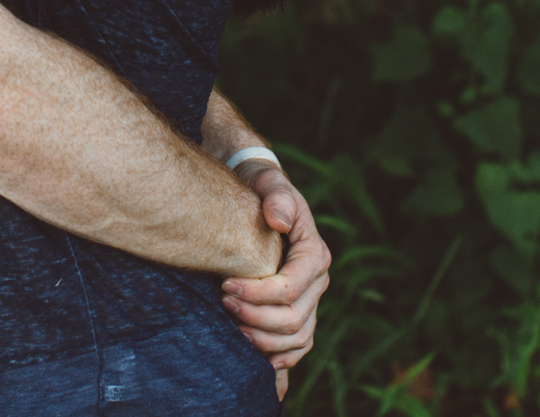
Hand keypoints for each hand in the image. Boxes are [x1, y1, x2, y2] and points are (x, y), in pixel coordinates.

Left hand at [219, 162, 329, 397]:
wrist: (258, 195)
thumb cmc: (261, 187)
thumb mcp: (269, 181)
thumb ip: (277, 196)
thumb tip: (278, 220)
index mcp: (314, 253)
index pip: (290, 287)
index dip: (258, 293)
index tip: (225, 284)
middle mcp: (317, 280)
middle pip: (293, 318)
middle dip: (255, 316)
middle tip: (222, 301)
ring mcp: (310, 299)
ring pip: (296, 338)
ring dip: (263, 340)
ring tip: (231, 326)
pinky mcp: (299, 311)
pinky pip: (298, 346)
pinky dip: (280, 357)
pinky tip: (256, 357)